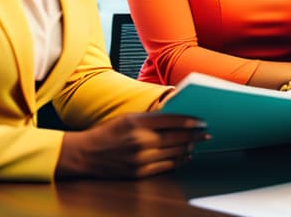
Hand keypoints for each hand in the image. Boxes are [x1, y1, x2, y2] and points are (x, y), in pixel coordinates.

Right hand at [56, 112, 207, 178]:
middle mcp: (140, 140)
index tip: (201, 121)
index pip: (171, 120)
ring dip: (188, 148)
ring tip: (196, 144)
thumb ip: (151, 118)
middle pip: (176, 137)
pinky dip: (178, 161)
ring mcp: (140, 158)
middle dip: (194, 135)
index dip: (190, 121)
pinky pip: (165, 166)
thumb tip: (176, 117)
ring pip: (173, 153)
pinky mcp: (138, 172)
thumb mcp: (128, 118)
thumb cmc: (107, 133)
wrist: (84, 154)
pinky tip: (185, 156)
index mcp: (137, 123)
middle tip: (206, 133)